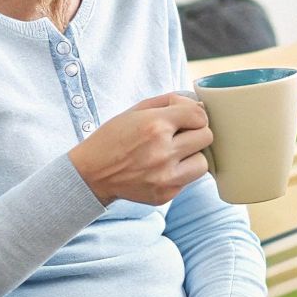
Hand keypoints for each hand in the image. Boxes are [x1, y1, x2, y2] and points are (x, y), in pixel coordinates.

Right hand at [67, 92, 211, 206]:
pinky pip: (188, 180)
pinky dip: (180, 173)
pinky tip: (162, 169)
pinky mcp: (165, 194)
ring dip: (192, 156)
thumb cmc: (113, 138)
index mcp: (155, 126)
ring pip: (203, 162)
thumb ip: (169, 103)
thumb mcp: (135, 111)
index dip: (194, 115)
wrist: (90, 173)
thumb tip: (198, 104)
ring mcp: (165, 176)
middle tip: (179, 136)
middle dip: (195, 133)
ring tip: (174, 154)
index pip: (199, 116)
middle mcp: (162, 152)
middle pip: (206, 137)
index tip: (184, 119)